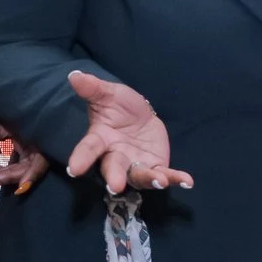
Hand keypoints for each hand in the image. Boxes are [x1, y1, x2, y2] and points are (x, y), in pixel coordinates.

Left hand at [0, 115, 47, 195]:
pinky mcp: (24, 151)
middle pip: (26, 169)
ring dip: (0, 176)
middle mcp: (38, 144)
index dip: (31, 176)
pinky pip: (15, 165)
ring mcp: (31, 148)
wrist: (0, 97)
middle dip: (4, 177)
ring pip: (19, 169)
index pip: (39, 161)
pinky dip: (1, 170)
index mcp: (37, 134)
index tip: (19, 189)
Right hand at [65, 71, 194, 195]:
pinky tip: (187, 181)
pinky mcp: (155, 166)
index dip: (81, 159)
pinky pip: (164, 174)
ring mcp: (136, 164)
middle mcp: (116, 156)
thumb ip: (93, 88)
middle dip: (114, 177)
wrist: (141, 114)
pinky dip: (175, 178)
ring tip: (159, 181)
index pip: (89, 148)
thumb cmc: (119, 106)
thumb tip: (74, 75)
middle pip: (113, 168)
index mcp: (101, 138)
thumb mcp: (109, 94)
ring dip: (149, 180)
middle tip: (115, 186)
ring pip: (139, 176)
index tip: (74, 170)